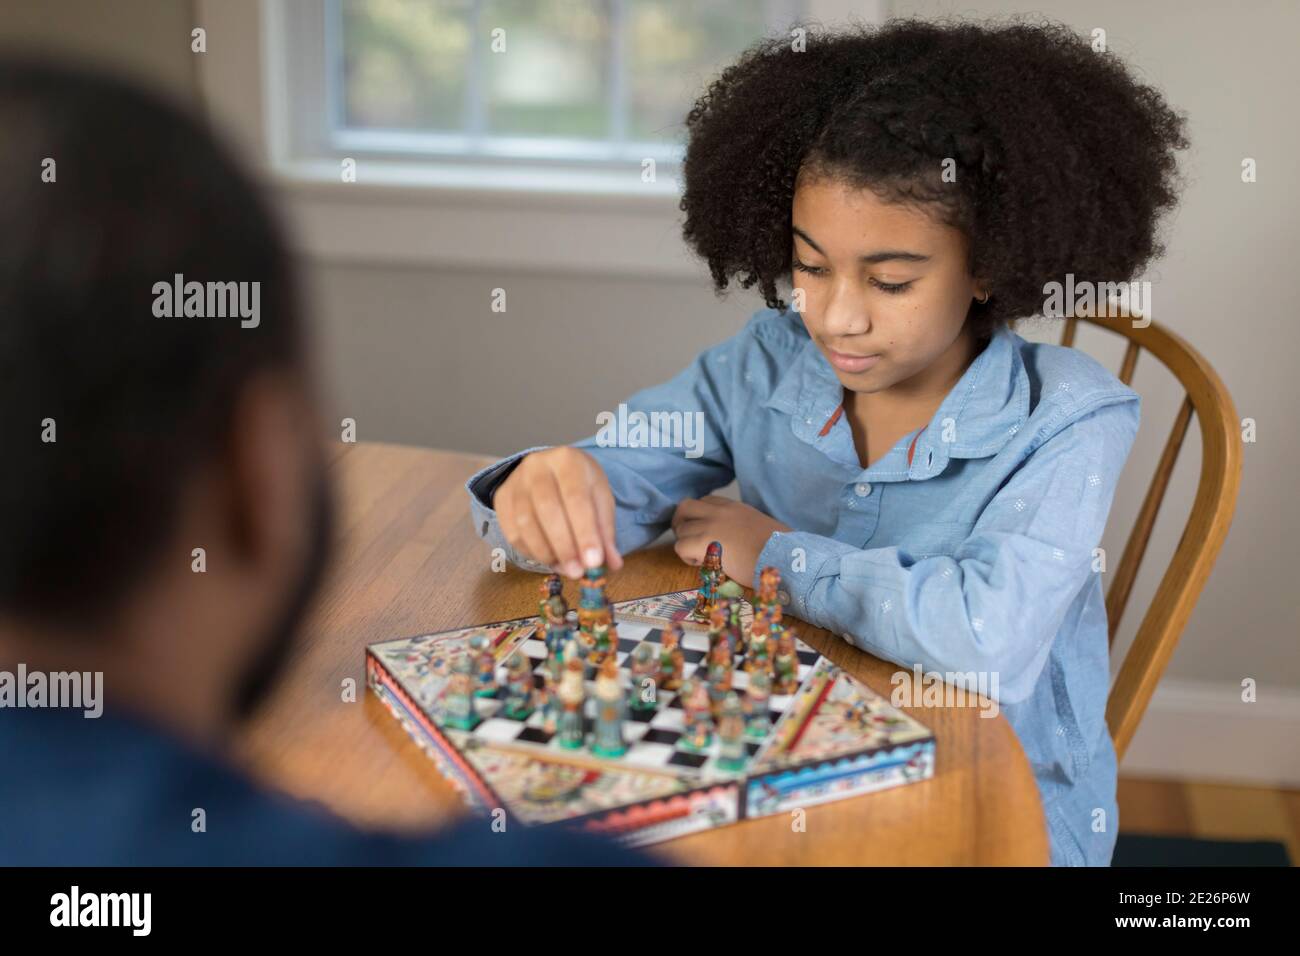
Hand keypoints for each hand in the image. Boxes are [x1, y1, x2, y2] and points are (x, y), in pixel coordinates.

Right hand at [494, 447, 622, 577]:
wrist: (550, 469)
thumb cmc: (580, 485)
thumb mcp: (600, 500)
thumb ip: (605, 531)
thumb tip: (611, 564)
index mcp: (568, 460)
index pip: (576, 499)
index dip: (585, 533)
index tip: (594, 562)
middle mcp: (537, 466)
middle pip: (547, 510)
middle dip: (564, 546)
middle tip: (577, 572)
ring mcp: (515, 481)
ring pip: (526, 523)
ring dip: (546, 552)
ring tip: (565, 567)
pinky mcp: (501, 498)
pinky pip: (512, 532)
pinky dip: (531, 552)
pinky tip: (548, 558)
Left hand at [671, 495, 790, 587]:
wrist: (782, 556)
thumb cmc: (779, 548)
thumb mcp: (760, 527)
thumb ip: (744, 527)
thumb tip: (741, 541)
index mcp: (734, 507)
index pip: (706, 501)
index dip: (700, 516)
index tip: (705, 530)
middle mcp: (719, 511)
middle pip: (684, 507)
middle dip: (681, 523)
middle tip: (690, 541)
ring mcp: (710, 525)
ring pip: (681, 529)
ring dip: (686, 544)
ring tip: (701, 557)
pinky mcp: (704, 542)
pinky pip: (681, 546)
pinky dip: (687, 557)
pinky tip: (703, 564)